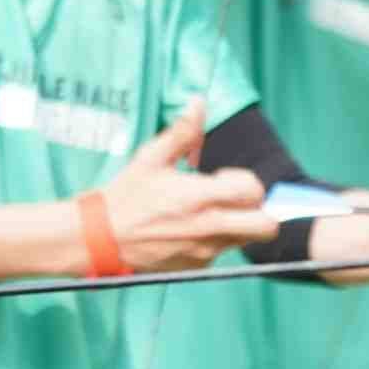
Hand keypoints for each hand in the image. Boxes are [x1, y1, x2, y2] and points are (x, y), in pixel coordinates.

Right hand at [95, 98, 282, 271]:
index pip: (254, 191)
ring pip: (245, 239)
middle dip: (258, 210)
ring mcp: (204, 251)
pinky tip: (186, 229)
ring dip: (236, 224)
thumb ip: (182, 131)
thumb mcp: (151, 158)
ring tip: (205, 213)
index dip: (244, 182)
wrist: (102, 237)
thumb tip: (199, 102)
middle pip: (266, 226)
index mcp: (200, 197)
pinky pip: (220, 251)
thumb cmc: (127, 195)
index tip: (221, 179)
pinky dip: (213, 240)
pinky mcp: (196, 266)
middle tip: (233, 200)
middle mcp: (208, 227)